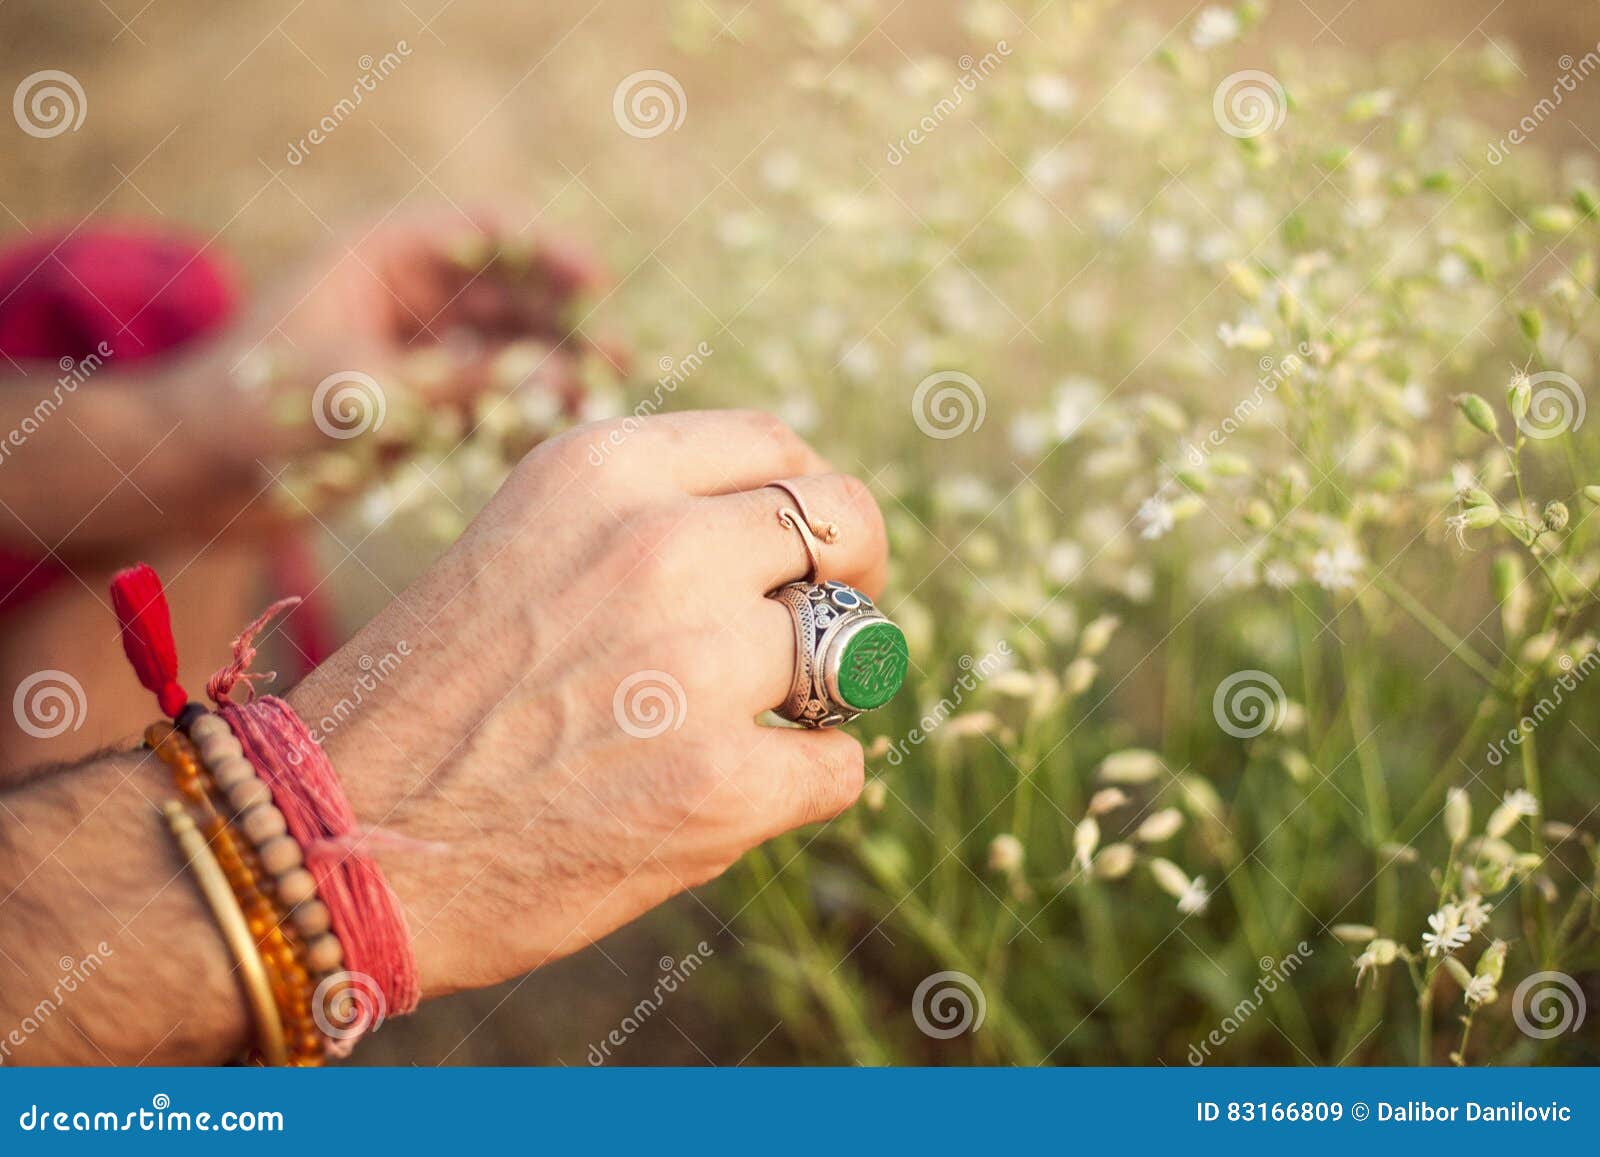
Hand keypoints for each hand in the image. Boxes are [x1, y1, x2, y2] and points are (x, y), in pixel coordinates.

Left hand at [167, 208, 607, 517]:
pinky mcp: (422, 407)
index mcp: (385, 255)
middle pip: (512, 295)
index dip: (547, 253)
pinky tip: (562, 435)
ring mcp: (420, 353)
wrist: (196, 472)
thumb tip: (559, 376)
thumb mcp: (358, 388)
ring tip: (602, 402)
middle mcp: (411, 297)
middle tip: (618, 358)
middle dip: (566, 324)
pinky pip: (490, 402)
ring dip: (554, 374)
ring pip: (508, 352)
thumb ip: (458, 382)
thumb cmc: (252, 409)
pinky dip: (524, 415)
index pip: (486, 233)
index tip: (598, 283)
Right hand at [288, 410, 889, 993]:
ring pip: (852, 647)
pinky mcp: (718, 785)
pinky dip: (806, 784)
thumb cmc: (429, 695)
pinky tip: (737, 797)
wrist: (333, 837)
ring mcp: (696, 665)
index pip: (778, 444)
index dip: (813, 498)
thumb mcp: (524, 540)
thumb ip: (643, 516)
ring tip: (757, 723)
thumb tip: (783, 530)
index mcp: (604, 469)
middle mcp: (659, 546)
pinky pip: (839, 765)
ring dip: (821, 690)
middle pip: (846, 523)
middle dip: (858, 573)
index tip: (812, 549)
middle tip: (830, 627)